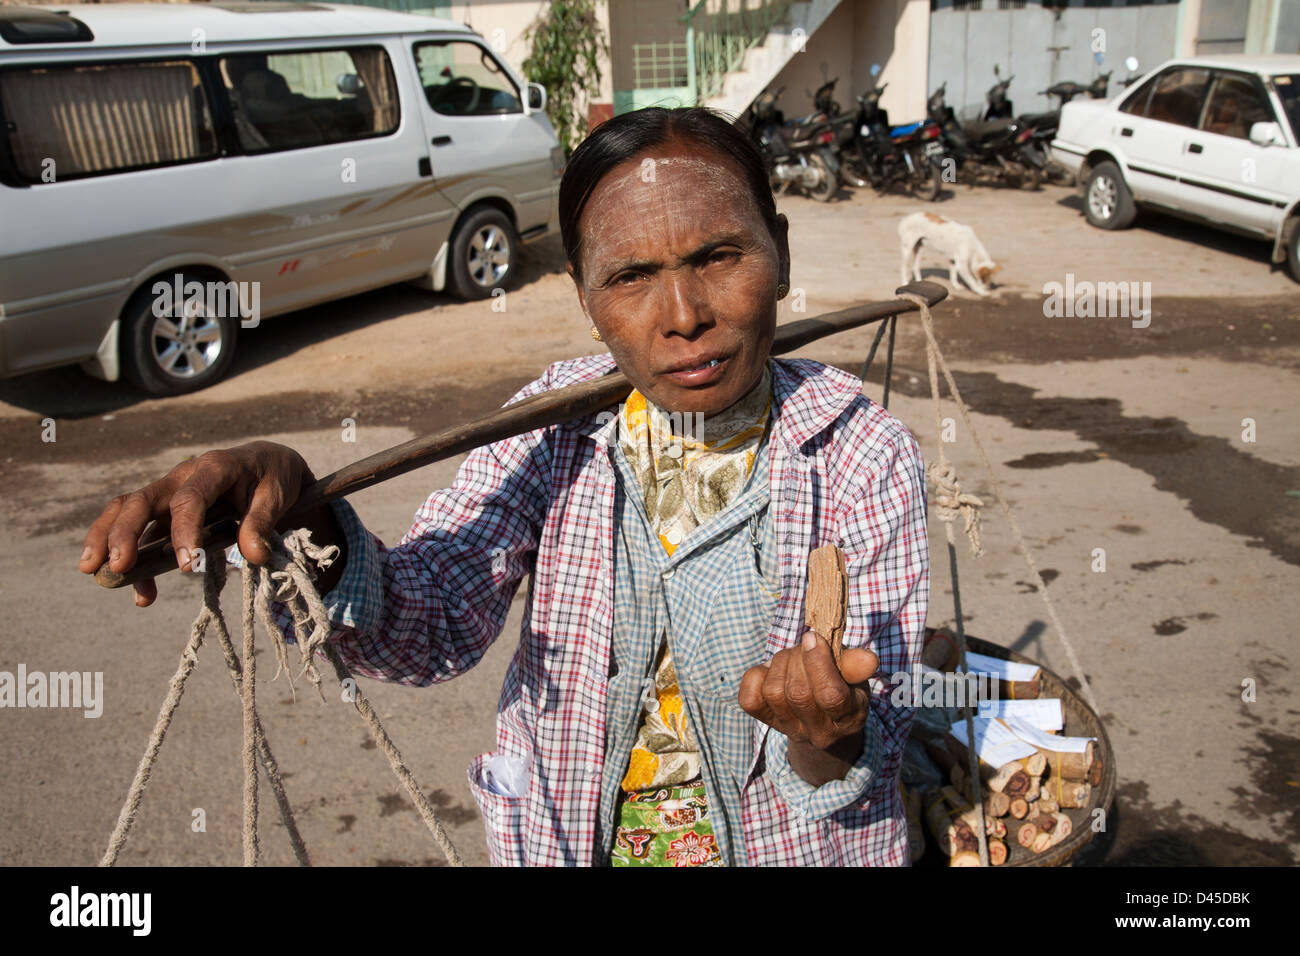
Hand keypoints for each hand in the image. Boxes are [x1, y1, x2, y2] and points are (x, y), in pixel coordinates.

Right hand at [78, 441, 324, 607]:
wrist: (269, 464)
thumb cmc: (273, 478)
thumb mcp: (277, 496)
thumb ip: (263, 523)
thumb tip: (254, 555)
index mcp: (214, 468)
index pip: (189, 499)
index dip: (184, 531)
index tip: (185, 565)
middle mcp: (183, 477)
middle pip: (142, 501)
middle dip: (124, 533)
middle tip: (118, 566)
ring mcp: (169, 492)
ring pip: (127, 510)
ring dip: (107, 539)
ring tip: (95, 572)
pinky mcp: (165, 510)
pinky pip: (140, 530)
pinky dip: (132, 556)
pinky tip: (141, 592)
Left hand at [739, 632, 878, 785]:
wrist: (822, 721)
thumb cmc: (842, 688)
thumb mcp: (855, 677)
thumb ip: (856, 666)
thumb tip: (868, 658)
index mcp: (847, 718)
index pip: (830, 695)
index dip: (818, 662)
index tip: (813, 638)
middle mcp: (818, 731)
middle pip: (797, 692)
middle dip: (798, 658)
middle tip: (805, 646)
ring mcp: (788, 729)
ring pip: (774, 692)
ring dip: (780, 663)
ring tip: (792, 657)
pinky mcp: (765, 721)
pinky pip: (750, 698)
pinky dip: (757, 675)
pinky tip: (772, 671)